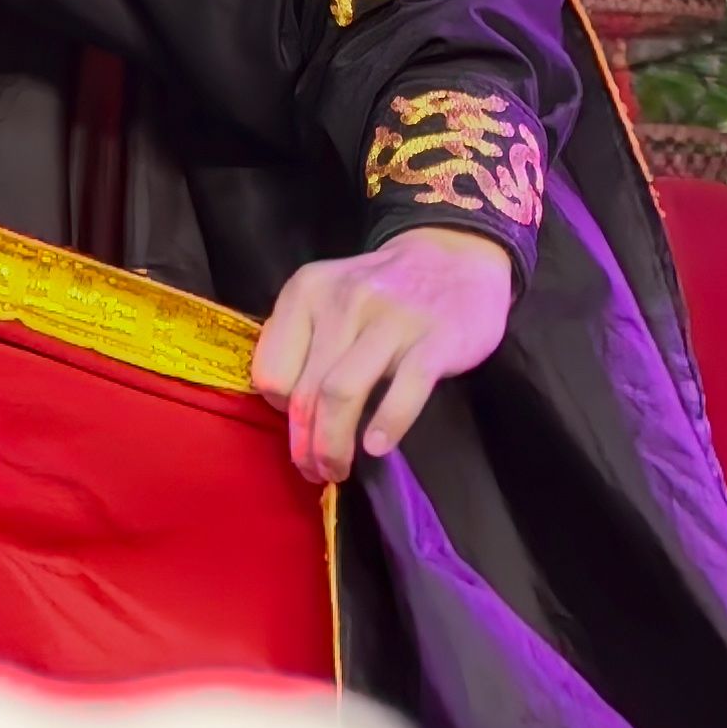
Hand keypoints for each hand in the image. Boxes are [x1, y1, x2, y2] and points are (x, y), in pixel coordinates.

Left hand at [251, 224, 513, 485]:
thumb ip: (303, 343)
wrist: (455, 257)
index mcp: (306, 291)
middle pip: (306, 391)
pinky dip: (387, 424)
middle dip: (305, 444)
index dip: (281, 412)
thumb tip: (288, 416)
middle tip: (316, 471)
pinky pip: (404, 389)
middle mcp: (342, 300)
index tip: (300, 430)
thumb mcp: (329, 298)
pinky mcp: (436, 339)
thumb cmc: (383, 292)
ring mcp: (391, 318)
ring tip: (338, 470)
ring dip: (334, 444)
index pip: (271, 370)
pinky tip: (376, 447)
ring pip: (342, 393)